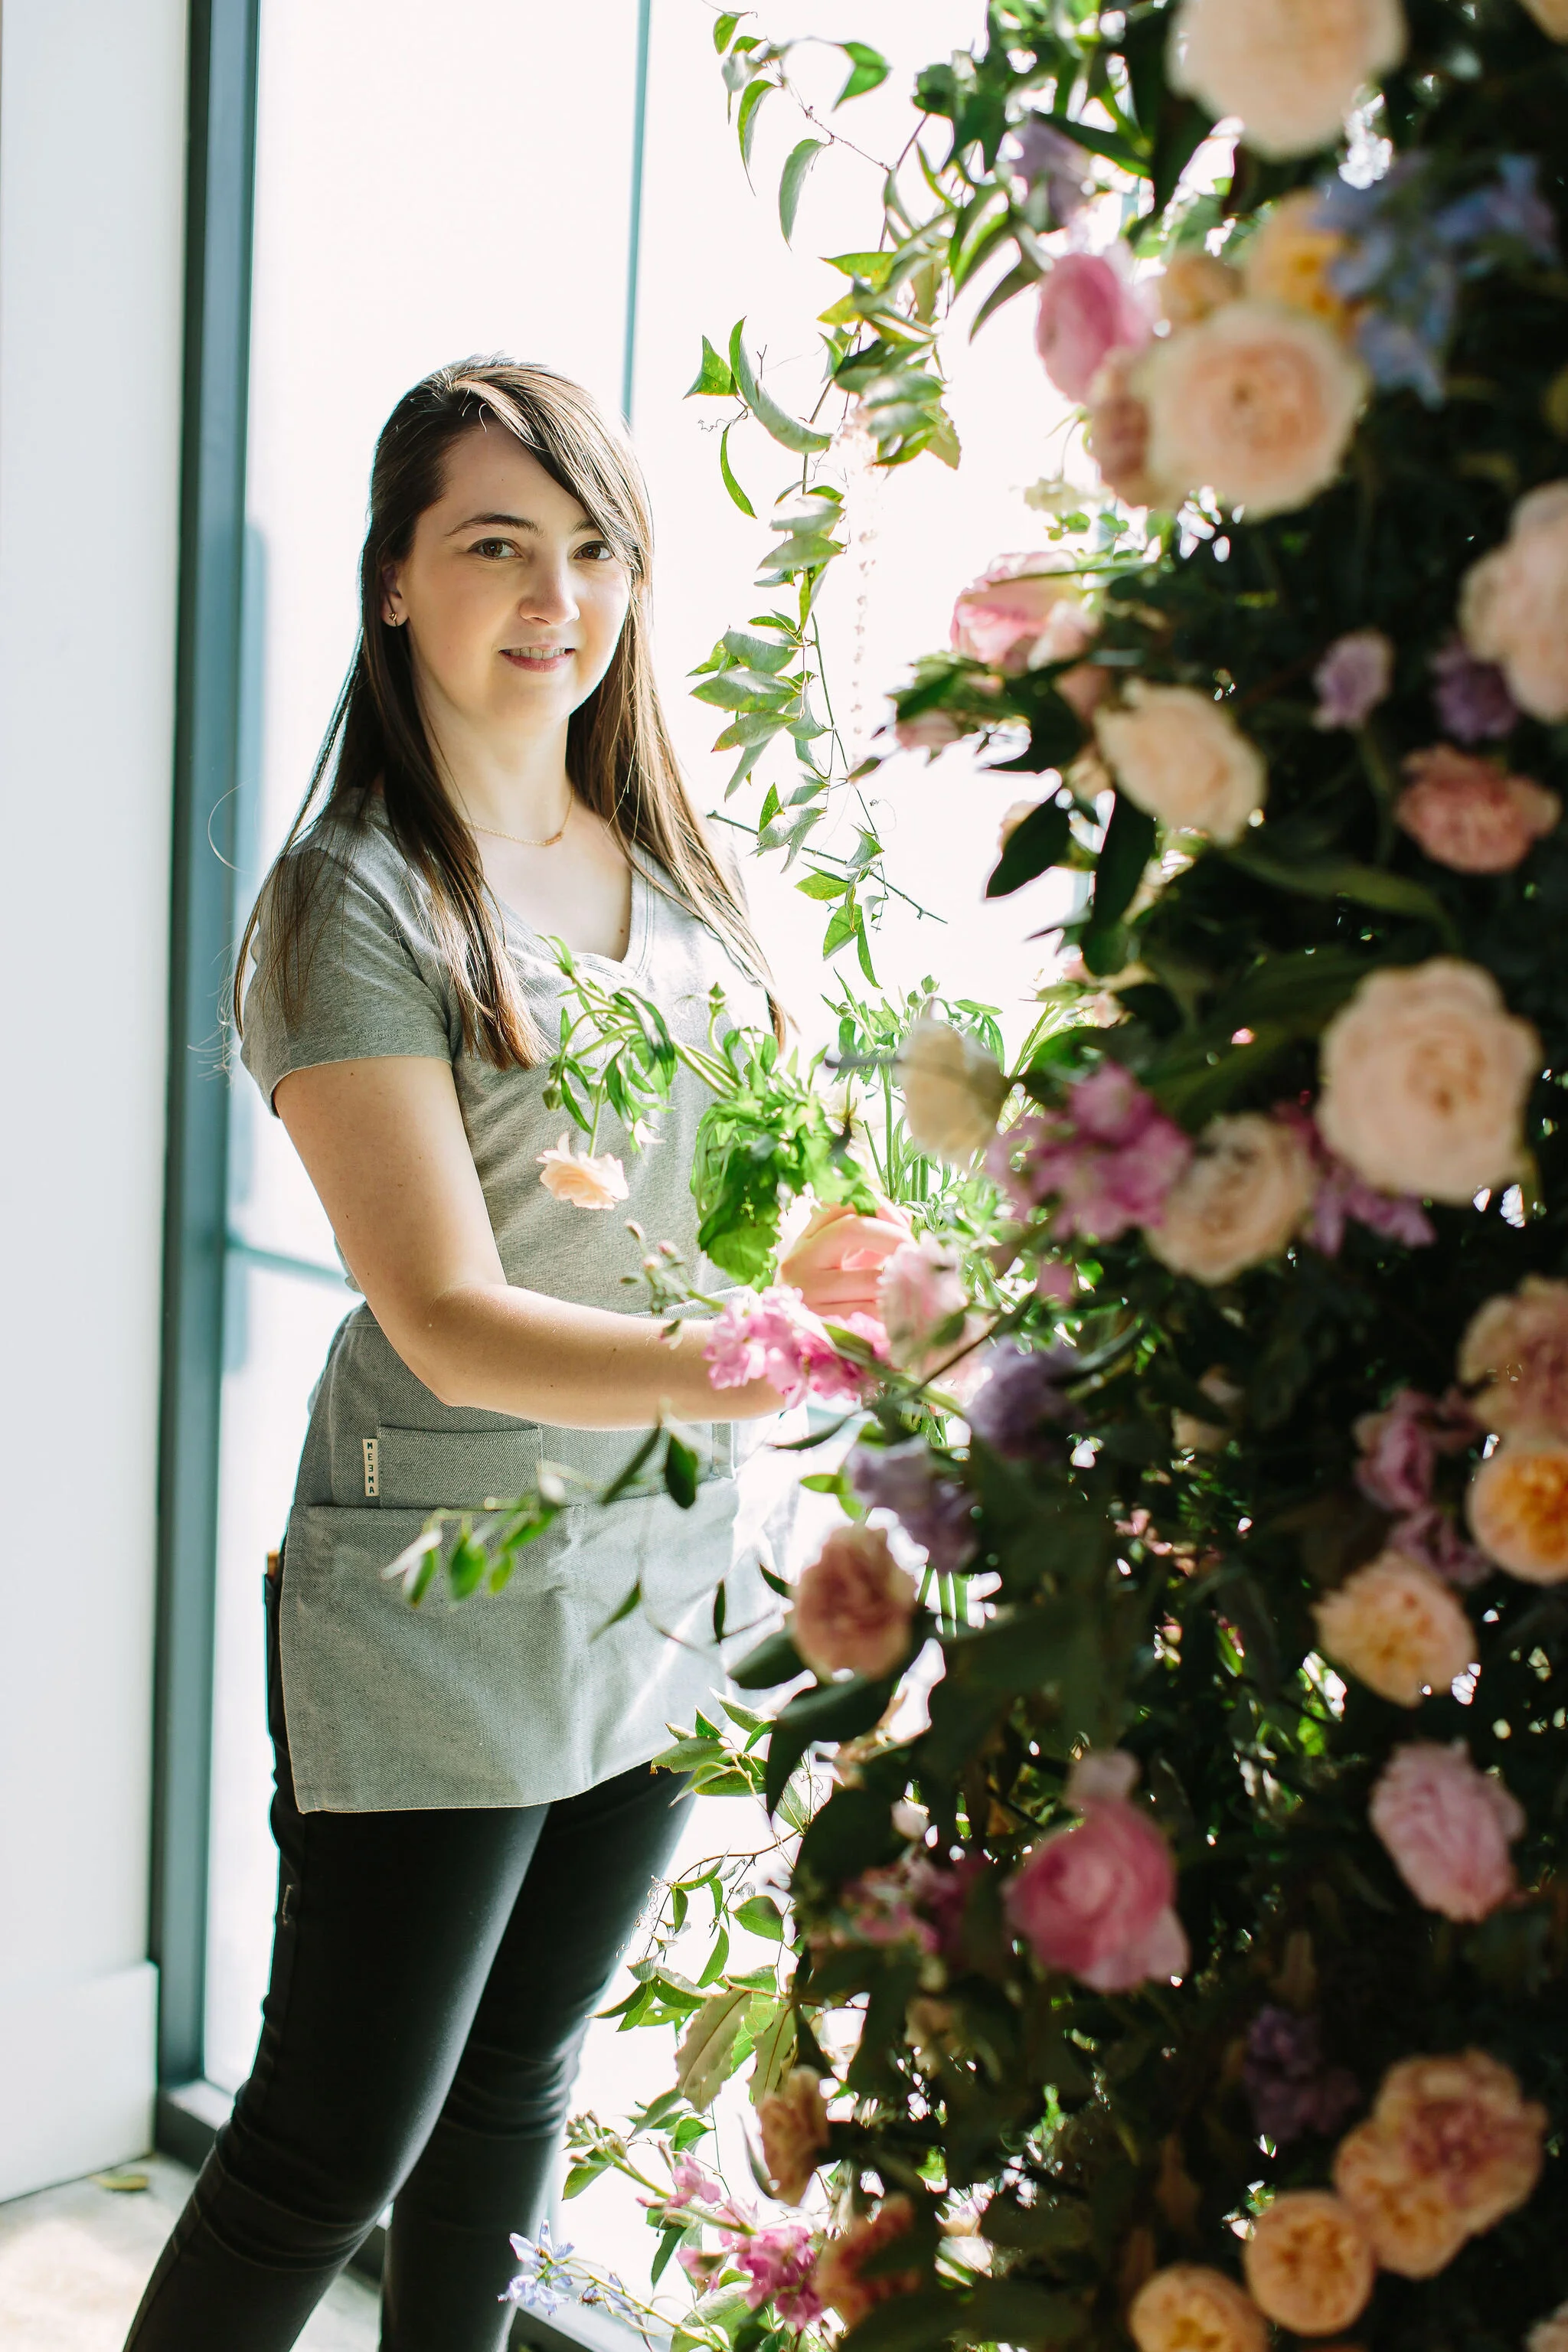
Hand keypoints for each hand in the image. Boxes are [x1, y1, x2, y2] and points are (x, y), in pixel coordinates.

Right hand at [779, 1199, 911, 1322]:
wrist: (796, 1337)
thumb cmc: (828, 1294)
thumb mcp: (843, 1259)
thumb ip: (871, 1236)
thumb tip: (906, 1216)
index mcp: (806, 1238)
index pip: (839, 1202)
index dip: (877, 1204)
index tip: (902, 1220)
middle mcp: (799, 1260)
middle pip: (853, 1229)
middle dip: (894, 1237)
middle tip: (916, 1252)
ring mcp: (806, 1293)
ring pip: (870, 1279)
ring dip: (899, 1280)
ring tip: (914, 1283)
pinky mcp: (821, 1324)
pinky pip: (872, 1313)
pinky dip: (893, 1309)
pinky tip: (900, 1310)